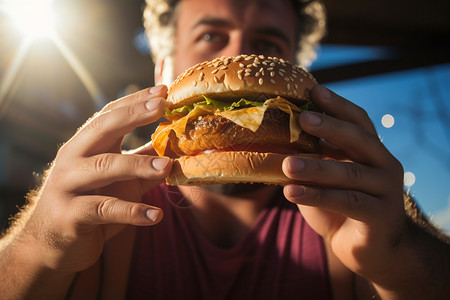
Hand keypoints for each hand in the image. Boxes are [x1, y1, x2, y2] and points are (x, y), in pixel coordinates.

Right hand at [23, 85, 171, 272]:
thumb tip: (176, 145)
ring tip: (168, 167)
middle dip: (133, 116)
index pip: (110, 115)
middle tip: (162, 106)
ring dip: (138, 165)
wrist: (52, 246)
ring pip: (104, 167)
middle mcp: (73, 159)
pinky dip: (132, 212)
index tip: (162, 91)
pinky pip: (104, 210)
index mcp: (85, 146)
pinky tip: (156, 216)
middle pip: (102, 129)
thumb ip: (144, 162)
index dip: (135, 102)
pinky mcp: (70, 215)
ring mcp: (67, 185)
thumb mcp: (121, 181)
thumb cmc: (91, 204)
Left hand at [282, 85, 406, 282]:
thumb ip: (313, 159)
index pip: (358, 121)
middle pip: (359, 139)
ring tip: (287, 164)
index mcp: (372, 151)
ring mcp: (386, 191)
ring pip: (350, 173)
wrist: (369, 250)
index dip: (337, 105)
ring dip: (316, 167)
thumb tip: (273, 138)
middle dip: (330, 127)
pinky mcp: (381, 216)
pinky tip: (291, 192)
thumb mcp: (326, 179)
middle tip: (302, 118)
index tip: (313, 90)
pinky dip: (317, 196)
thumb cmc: (341, 208)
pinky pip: (347, 202)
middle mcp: (385, 165)